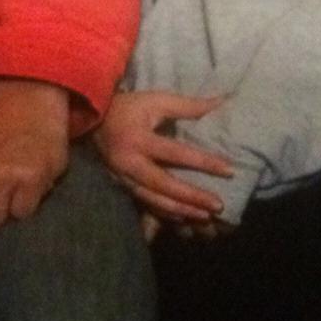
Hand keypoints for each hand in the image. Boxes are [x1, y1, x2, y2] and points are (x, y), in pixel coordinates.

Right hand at [94, 89, 232, 226]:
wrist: (92, 121)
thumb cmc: (128, 108)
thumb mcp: (156, 100)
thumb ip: (187, 106)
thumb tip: (219, 102)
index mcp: (139, 139)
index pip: (176, 153)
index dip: (203, 162)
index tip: (229, 170)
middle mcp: (130, 163)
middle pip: (165, 186)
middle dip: (192, 197)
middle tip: (218, 205)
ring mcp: (124, 179)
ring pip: (155, 201)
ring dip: (181, 211)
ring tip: (205, 217)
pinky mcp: (122, 187)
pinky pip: (146, 205)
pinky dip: (166, 214)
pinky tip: (184, 219)